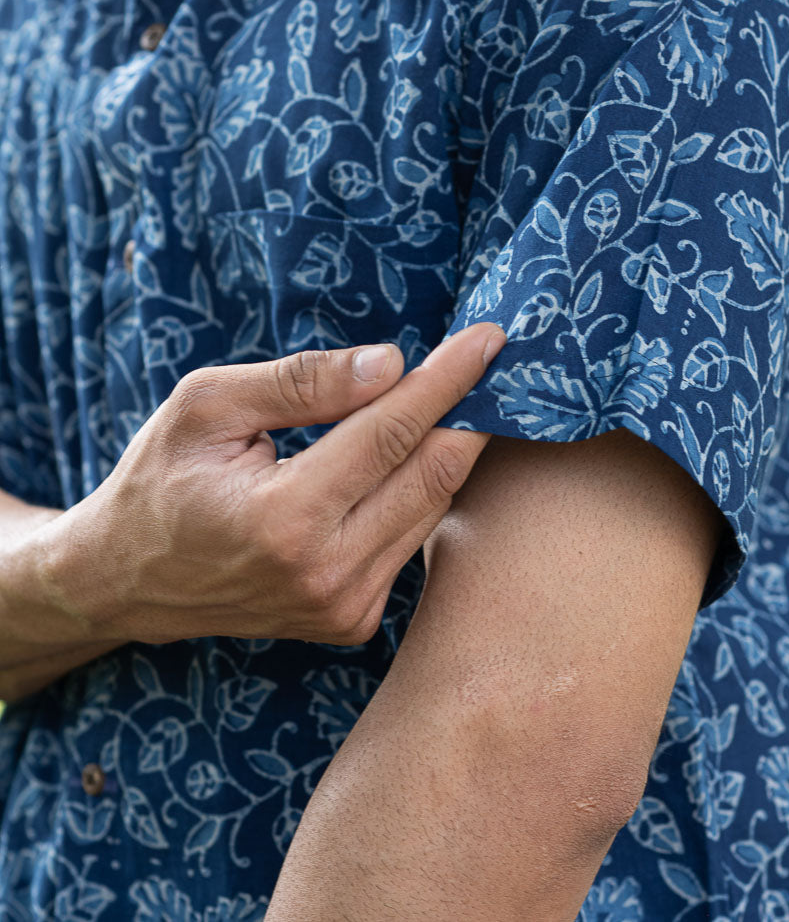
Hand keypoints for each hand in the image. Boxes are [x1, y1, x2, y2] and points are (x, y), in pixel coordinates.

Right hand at [44, 323, 504, 647]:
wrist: (124, 580)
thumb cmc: (160, 477)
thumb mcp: (208, 405)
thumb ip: (301, 383)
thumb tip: (391, 362)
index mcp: (283, 518)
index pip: (393, 432)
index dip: (447, 379)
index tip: (489, 338)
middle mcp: (325, 574)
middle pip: (432, 475)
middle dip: (471, 410)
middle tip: (494, 358)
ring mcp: (342, 607)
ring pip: (431, 509)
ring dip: (455, 447)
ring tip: (466, 393)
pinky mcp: (351, 620)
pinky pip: (411, 540)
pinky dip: (424, 490)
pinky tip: (424, 449)